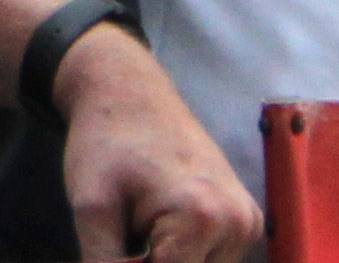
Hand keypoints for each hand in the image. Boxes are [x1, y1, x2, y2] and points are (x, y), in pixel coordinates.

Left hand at [56, 21, 260, 262]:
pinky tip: (159, 223)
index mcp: (203, 219)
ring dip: (169, 262)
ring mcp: (247, 223)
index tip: (115, 244)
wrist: (128, 93)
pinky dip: (184, 254)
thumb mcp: (90, 208)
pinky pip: (213, 260)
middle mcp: (238, 224)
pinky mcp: (247, 221)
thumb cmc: (105, 142)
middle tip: (124, 232)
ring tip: (140, 224)